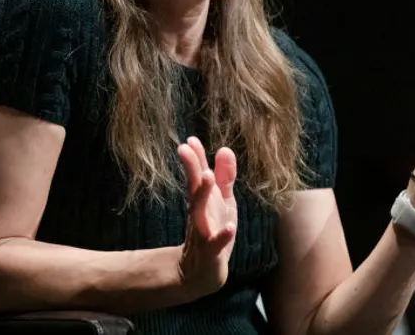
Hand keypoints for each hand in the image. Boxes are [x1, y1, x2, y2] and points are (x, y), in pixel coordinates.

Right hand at [176, 136, 237, 298]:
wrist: (202, 273)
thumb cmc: (213, 231)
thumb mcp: (222, 202)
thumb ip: (225, 177)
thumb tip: (225, 148)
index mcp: (202, 202)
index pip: (196, 176)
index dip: (195, 159)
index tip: (190, 140)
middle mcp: (199, 215)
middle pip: (194, 190)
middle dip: (191, 170)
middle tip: (185, 149)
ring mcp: (203, 234)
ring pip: (199, 214)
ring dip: (202, 195)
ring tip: (207, 176)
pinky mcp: (211, 254)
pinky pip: (215, 245)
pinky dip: (221, 236)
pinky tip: (229, 227)